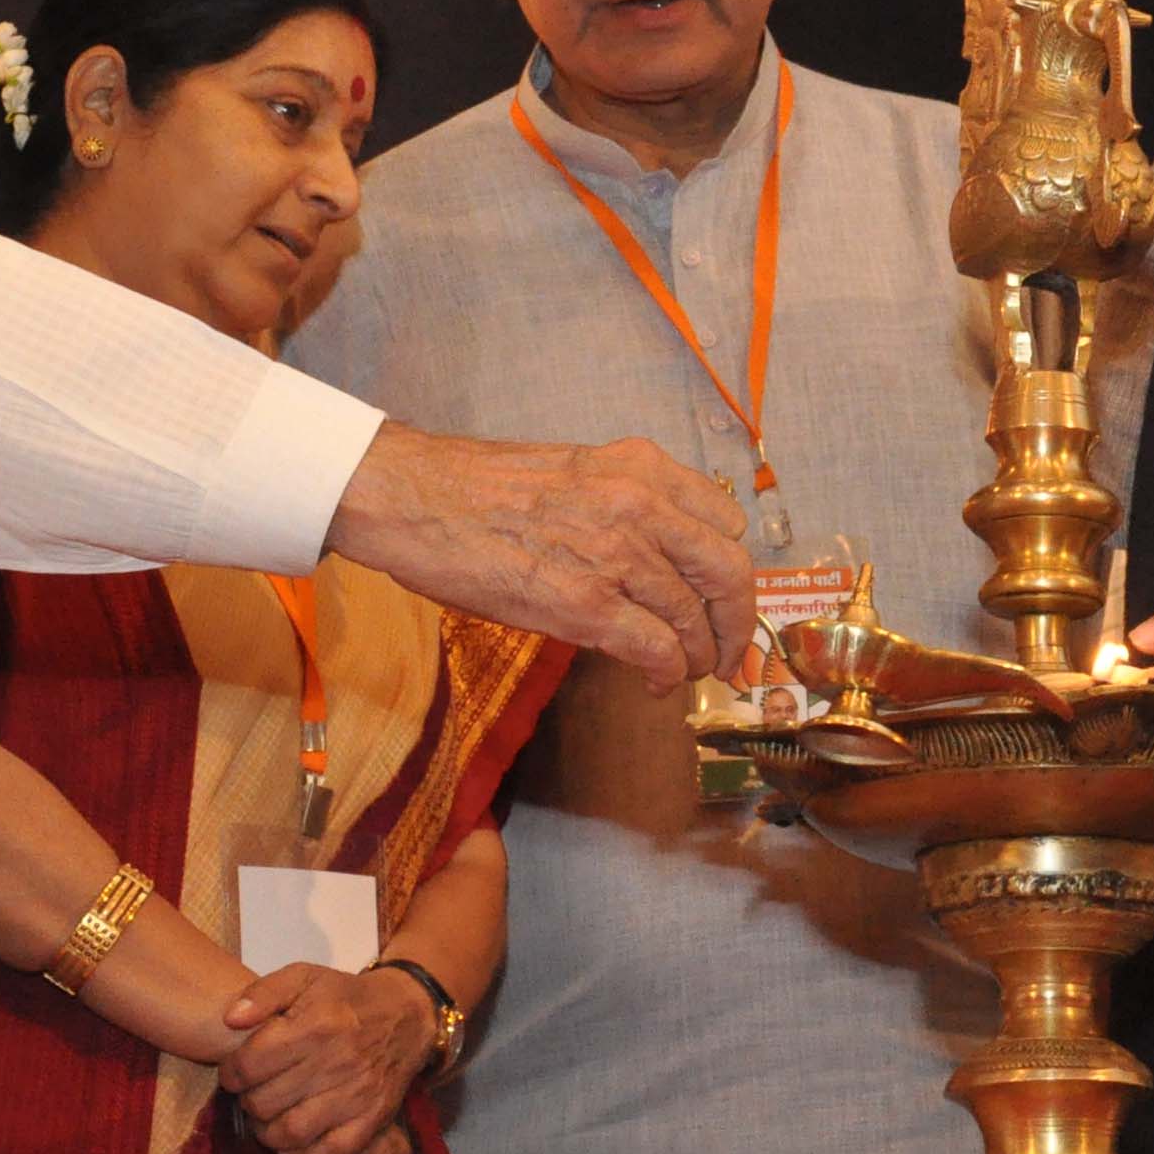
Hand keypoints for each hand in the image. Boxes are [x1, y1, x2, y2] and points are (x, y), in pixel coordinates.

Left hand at [222, 961, 433, 1153]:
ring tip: (268, 1117)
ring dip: (268, 1132)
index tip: (234, 1072)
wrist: (405, 1014)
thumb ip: (262, 992)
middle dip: (248, 1100)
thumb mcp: (304, 977)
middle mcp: (338, 1061)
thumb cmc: (345, 997)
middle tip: (253, 1093)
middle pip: (265, 1101)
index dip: (231, 1072)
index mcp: (317, 1024)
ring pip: (291, 1132)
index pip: (249, 1064)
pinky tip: (295, 1140)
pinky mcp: (374, 1118)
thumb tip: (230, 1018)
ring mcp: (358, 1094)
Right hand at [329, 429, 754, 689]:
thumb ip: (626, 505)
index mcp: (642, 468)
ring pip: (695, 619)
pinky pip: (658, 650)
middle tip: (730, 651)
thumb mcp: (575, 474)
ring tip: (686, 671)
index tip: (724, 596)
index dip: (731, 569)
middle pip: (729, 573)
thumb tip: (657, 561)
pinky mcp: (587, 605)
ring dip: (700, 656)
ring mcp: (618, 556)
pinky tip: (657, 684)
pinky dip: (668, 674)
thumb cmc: (479, 489)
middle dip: (737, 622)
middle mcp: (643, 506)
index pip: (726, 521)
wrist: (416, 498)